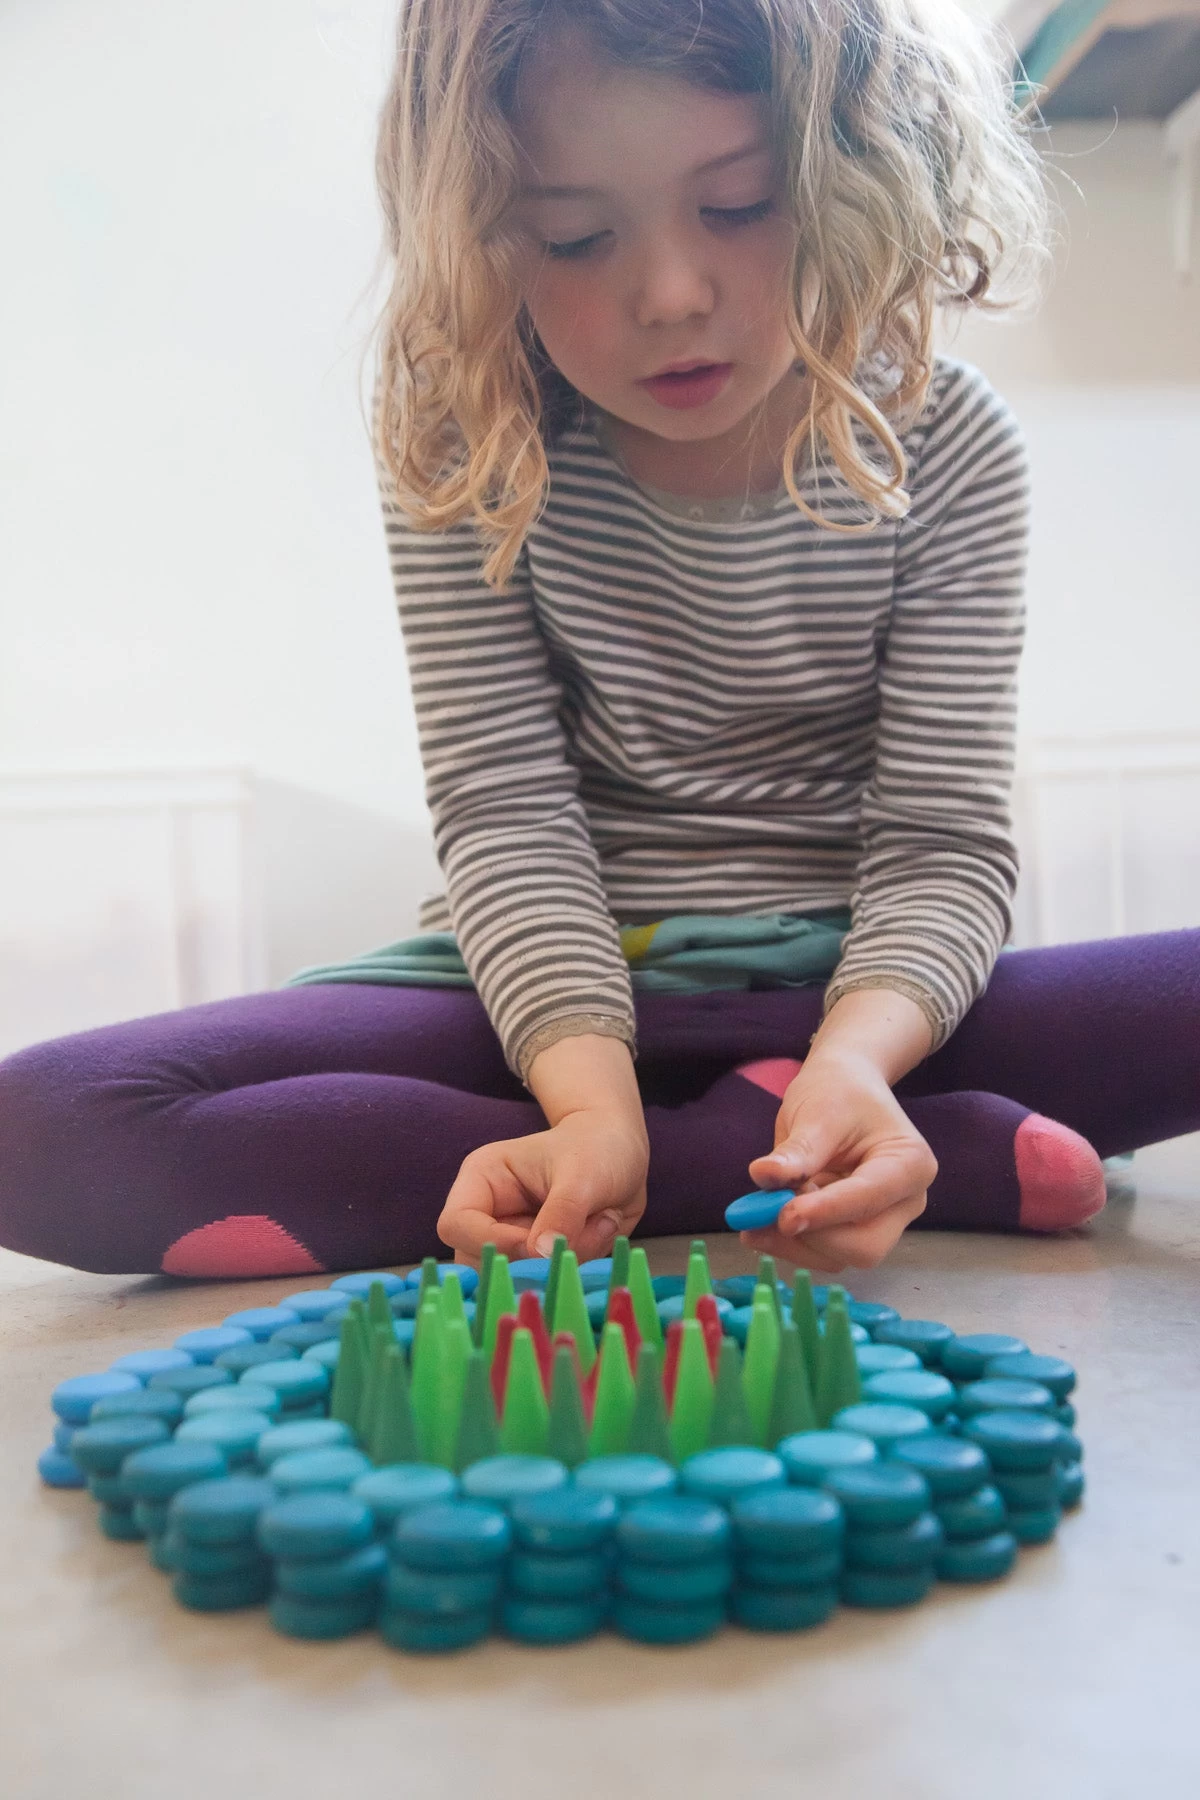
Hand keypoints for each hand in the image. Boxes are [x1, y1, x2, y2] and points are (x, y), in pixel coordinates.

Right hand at [438, 1106, 648, 1264]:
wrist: (624, 1152)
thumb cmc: (595, 1147)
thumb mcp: (583, 1174)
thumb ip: (561, 1212)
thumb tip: (538, 1254)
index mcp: (483, 1180)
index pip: (456, 1225)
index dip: (490, 1243)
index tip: (536, 1245)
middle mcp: (490, 1215)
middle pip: (481, 1263)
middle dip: (535, 1259)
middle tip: (586, 1230)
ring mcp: (515, 1241)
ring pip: (518, 1278)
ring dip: (565, 1261)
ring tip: (602, 1221)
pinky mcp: (540, 1260)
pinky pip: (550, 1281)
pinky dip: (581, 1264)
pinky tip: (604, 1228)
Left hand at [742, 1047, 934, 1271]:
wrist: (843, 1087)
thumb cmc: (839, 1093)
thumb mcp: (818, 1112)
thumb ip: (797, 1150)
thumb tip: (763, 1176)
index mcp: (910, 1164)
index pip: (869, 1199)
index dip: (825, 1212)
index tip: (782, 1216)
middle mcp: (905, 1202)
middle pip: (864, 1246)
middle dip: (811, 1236)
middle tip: (761, 1213)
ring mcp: (883, 1222)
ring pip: (840, 1257)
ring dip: (793, 1244)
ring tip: (754, 1214)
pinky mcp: (855, 1232)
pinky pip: (824, 1253)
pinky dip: (790, 1244)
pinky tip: (761, 1223)